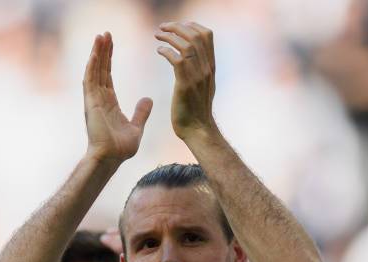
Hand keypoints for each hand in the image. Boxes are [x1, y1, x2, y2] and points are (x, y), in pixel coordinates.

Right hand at [84, 32, 152, 162]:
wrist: (111, 158)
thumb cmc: (121, 149)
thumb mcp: (136, 128)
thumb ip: (141, 113)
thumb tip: (148, 99)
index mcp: (109, 103)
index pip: (108, 76)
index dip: (109, 59)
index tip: (111, 44)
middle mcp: (99, 100)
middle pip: (100, 70)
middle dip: (102, 51)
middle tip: (106, 33)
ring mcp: (94, 101)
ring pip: (94, 71)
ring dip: (96, 54)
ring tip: (100, 36)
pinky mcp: (91, 104)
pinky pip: (90, 81)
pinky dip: (91, 66)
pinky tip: (95, 52)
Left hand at [155, 22, 215, 140]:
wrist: (198, 131)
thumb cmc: (196, 111)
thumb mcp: (203, 87)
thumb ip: (199, 71)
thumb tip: (193, 60)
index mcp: (211, 67)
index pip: (206, 35)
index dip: (191, 25)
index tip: (178, 26)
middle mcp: (206, 69)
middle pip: (195, 35)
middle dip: (177, 27)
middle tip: (162, 28)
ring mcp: (197, 76)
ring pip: (186, 44)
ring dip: (169, 36)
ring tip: (157, 35)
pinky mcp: (185, 85)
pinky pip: (177, 59)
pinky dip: (166, 51)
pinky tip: (159, 51)